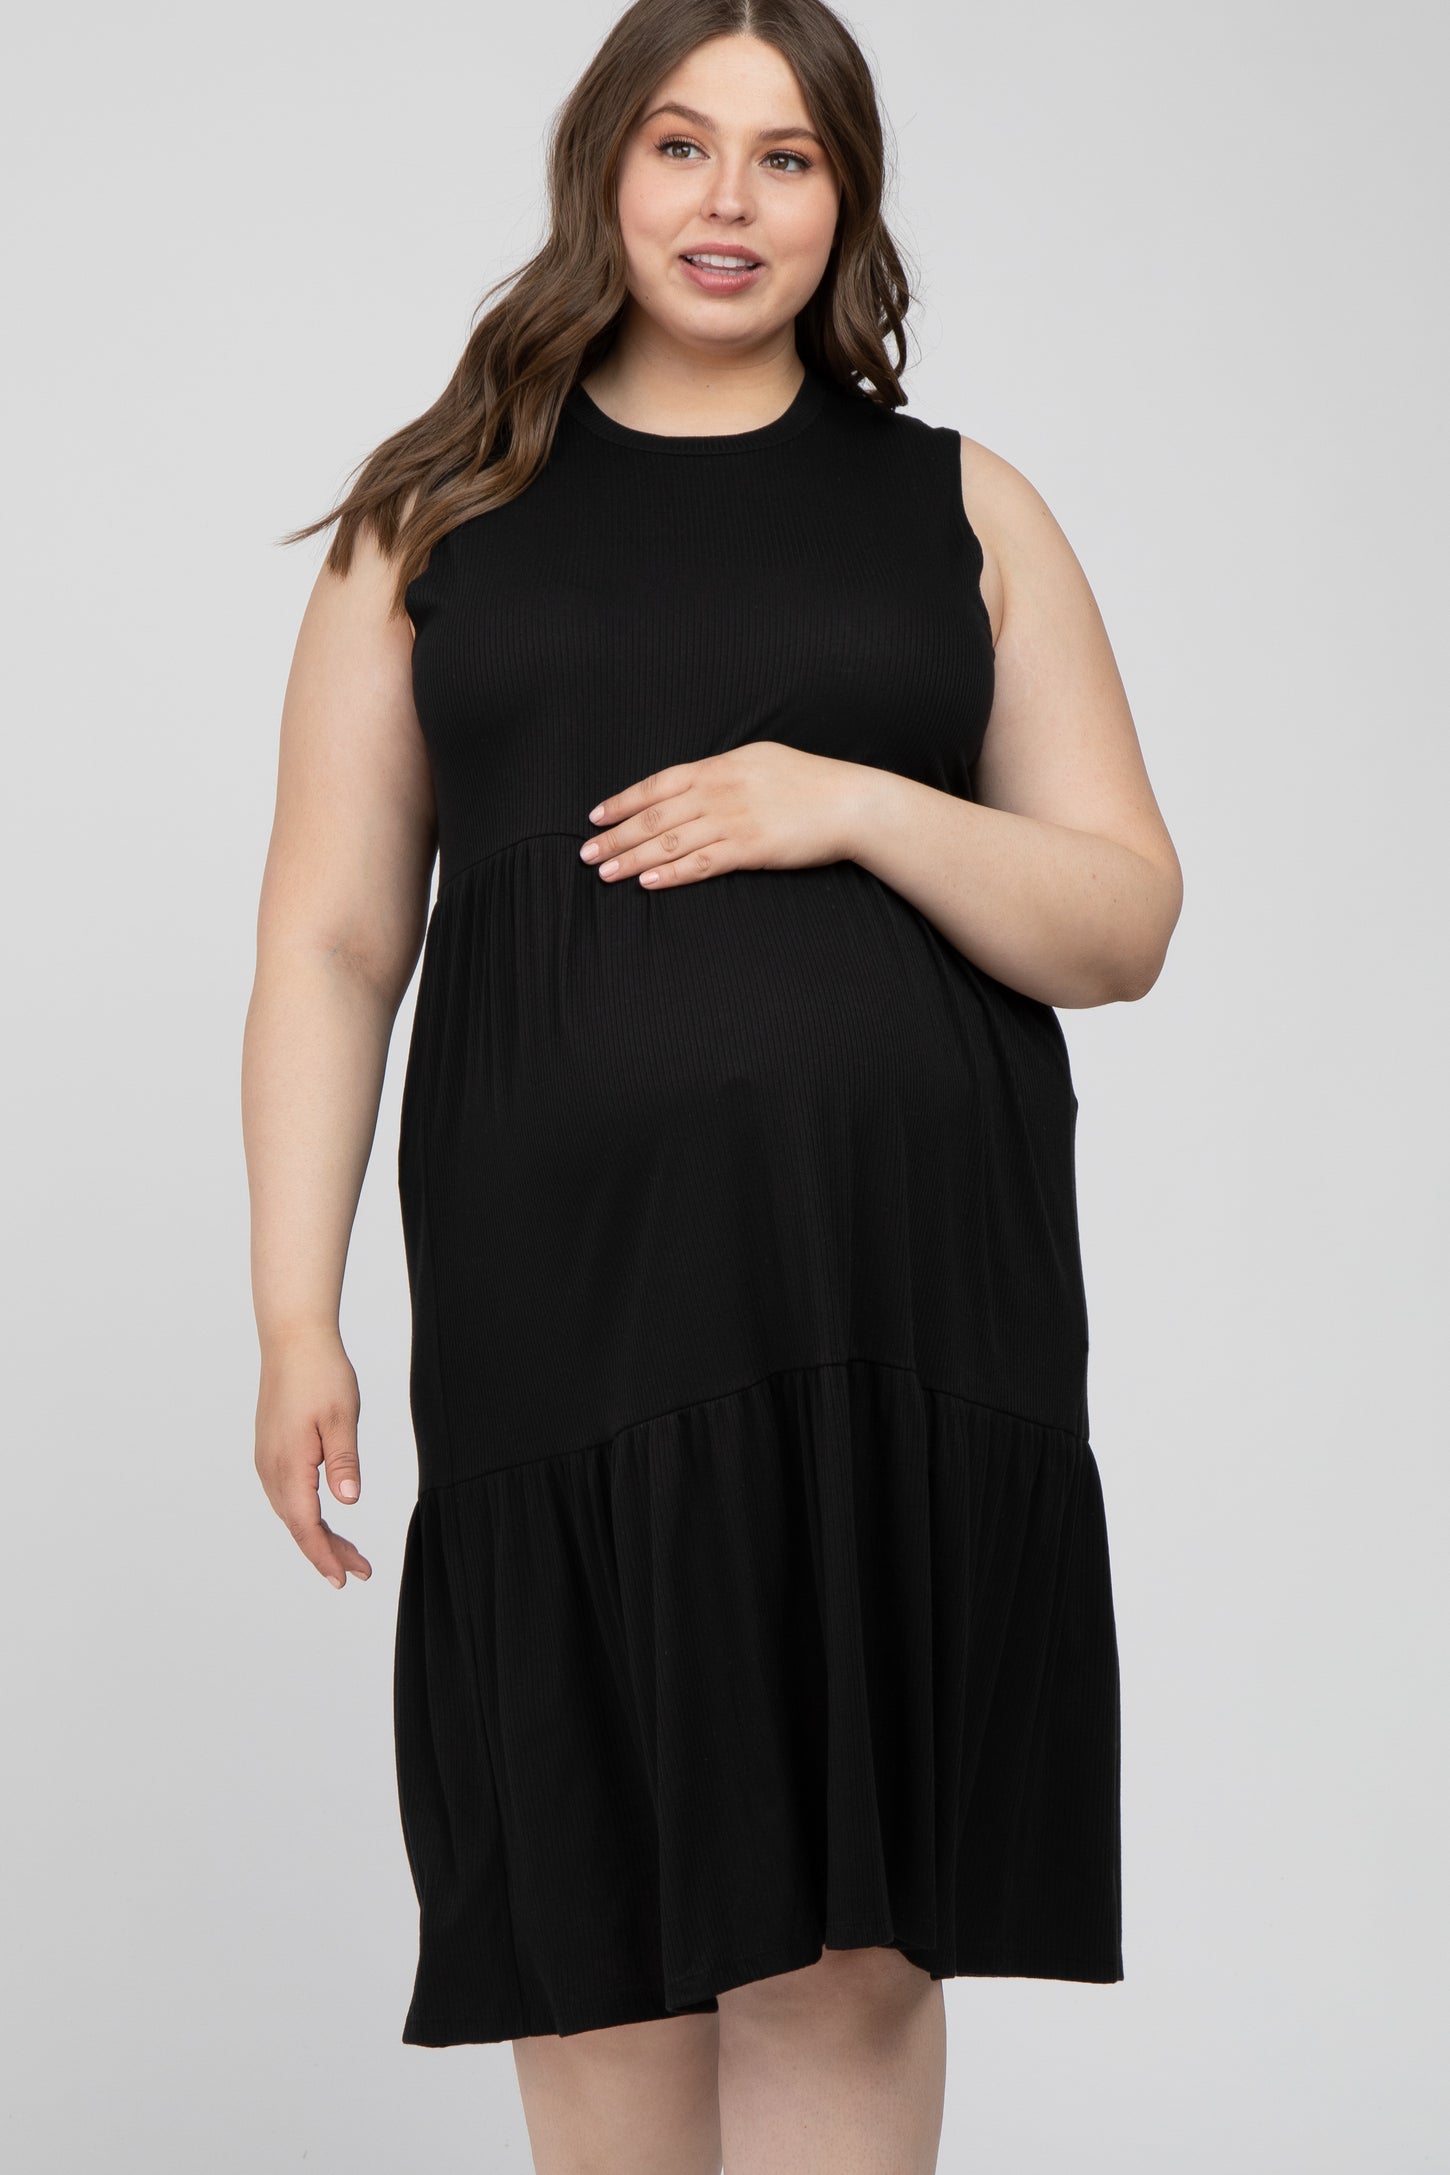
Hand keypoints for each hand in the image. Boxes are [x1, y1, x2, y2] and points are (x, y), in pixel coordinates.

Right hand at [254, 1326, 372, 1590]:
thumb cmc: (321, 1374)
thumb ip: (343, 1462)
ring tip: (348, 1552)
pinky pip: (286, 1494)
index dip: (325, 1556)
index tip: (344, 1579)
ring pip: (291, 1511)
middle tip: (360, 1571)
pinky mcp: (270, 1449)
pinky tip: (323, 1517)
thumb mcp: (341, 1418)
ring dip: (317, 1534)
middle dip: (327, 1552)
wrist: (292, 1340)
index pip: (306, 1525)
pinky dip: (306, 1513)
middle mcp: (271, 1468)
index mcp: (289, 1464)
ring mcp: (267, 1459)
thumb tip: (347, 1502)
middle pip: (298, 1525)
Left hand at [578, 741, 876, 889]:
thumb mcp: (759, 760)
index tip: (596, 816)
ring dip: (633, 858)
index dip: (623, 801)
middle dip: (616, 835)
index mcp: (719, 766)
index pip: (658, 784)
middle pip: (655, 815)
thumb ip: (722, 772)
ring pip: (671, 841)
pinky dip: (672, 873)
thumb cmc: (808, 782)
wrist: (850, 802)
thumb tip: (691, 785)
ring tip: (605, 873)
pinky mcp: (750, 849)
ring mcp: (734, 820)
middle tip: (586, 853)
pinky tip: (648, 882)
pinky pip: (702, 863)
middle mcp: (720, 790)